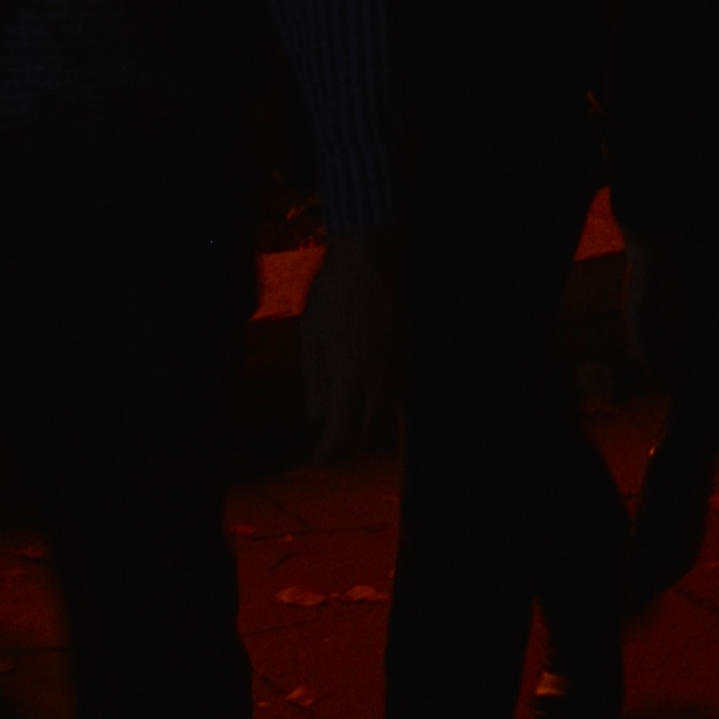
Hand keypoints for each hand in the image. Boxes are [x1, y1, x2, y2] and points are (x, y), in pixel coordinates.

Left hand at [300, 231, 397, 457]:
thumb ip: (313, 376)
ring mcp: (397, 367)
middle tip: (330, 445)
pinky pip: (398, 395)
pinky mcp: (407, 356)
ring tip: (347, 423)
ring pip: (387, 417)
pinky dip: (382, 406)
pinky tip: (367, 398)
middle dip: (349, 445)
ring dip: (367, 427)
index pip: (342, 431)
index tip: (317, 461)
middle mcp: (378, 376)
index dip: (329, 453)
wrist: (370, 257)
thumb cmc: (334, 290)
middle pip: (369, 432)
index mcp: (349, 372)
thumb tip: (315, 415)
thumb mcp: (311, 330)